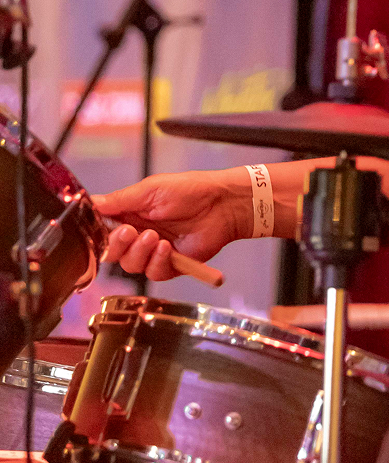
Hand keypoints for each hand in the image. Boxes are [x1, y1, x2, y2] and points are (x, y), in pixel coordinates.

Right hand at [93, 168, 248, 281]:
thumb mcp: (151, 189)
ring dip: (139, 252)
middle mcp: (140, 234)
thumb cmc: (191, 190)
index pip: (103, 230)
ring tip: (154, 237)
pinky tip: (166, 248)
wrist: (223, 203)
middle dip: (117, 244)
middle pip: (112, 252)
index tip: (103, 227)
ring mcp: (155, 251)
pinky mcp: (171, 264)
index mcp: (131, 214)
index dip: (100, 232)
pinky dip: (156, 261)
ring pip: (130, 265)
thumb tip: (91, 203)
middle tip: (131, 232)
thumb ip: (120, 200)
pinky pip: (153, 273)